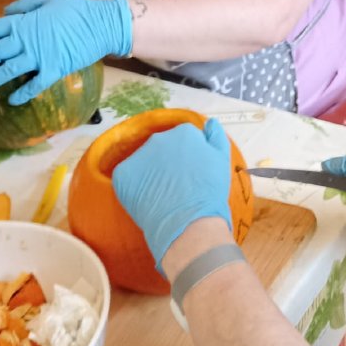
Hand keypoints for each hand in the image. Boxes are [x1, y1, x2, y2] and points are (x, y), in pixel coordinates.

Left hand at [0, 0, 131, 104]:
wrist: (102, 25)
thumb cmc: (76, 10)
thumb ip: (24, 5)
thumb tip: (4, 11)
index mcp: (23, 22)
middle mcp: (26, 40)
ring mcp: (39, 56)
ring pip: (7, 71)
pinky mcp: (54, 70)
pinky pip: (35, 85)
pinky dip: (23, 94)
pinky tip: (12, 100)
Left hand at [112, 121, 232, 268]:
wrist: (189, 223)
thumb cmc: (209, 193)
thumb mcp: (222, 159)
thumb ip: (216, 136)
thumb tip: (210, 122)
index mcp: (183, 132)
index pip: (183, 140)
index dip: (188, 158)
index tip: (192, 174)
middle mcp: (159, 138)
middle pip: (162, 148)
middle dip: (168, 162)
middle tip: (179, 185)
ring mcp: (138, 156)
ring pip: (144, 162)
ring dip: (151, 174)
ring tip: (164, 195)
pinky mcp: (122, 174)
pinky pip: (128, 177)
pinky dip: (135, 187)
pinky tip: (149, 199)